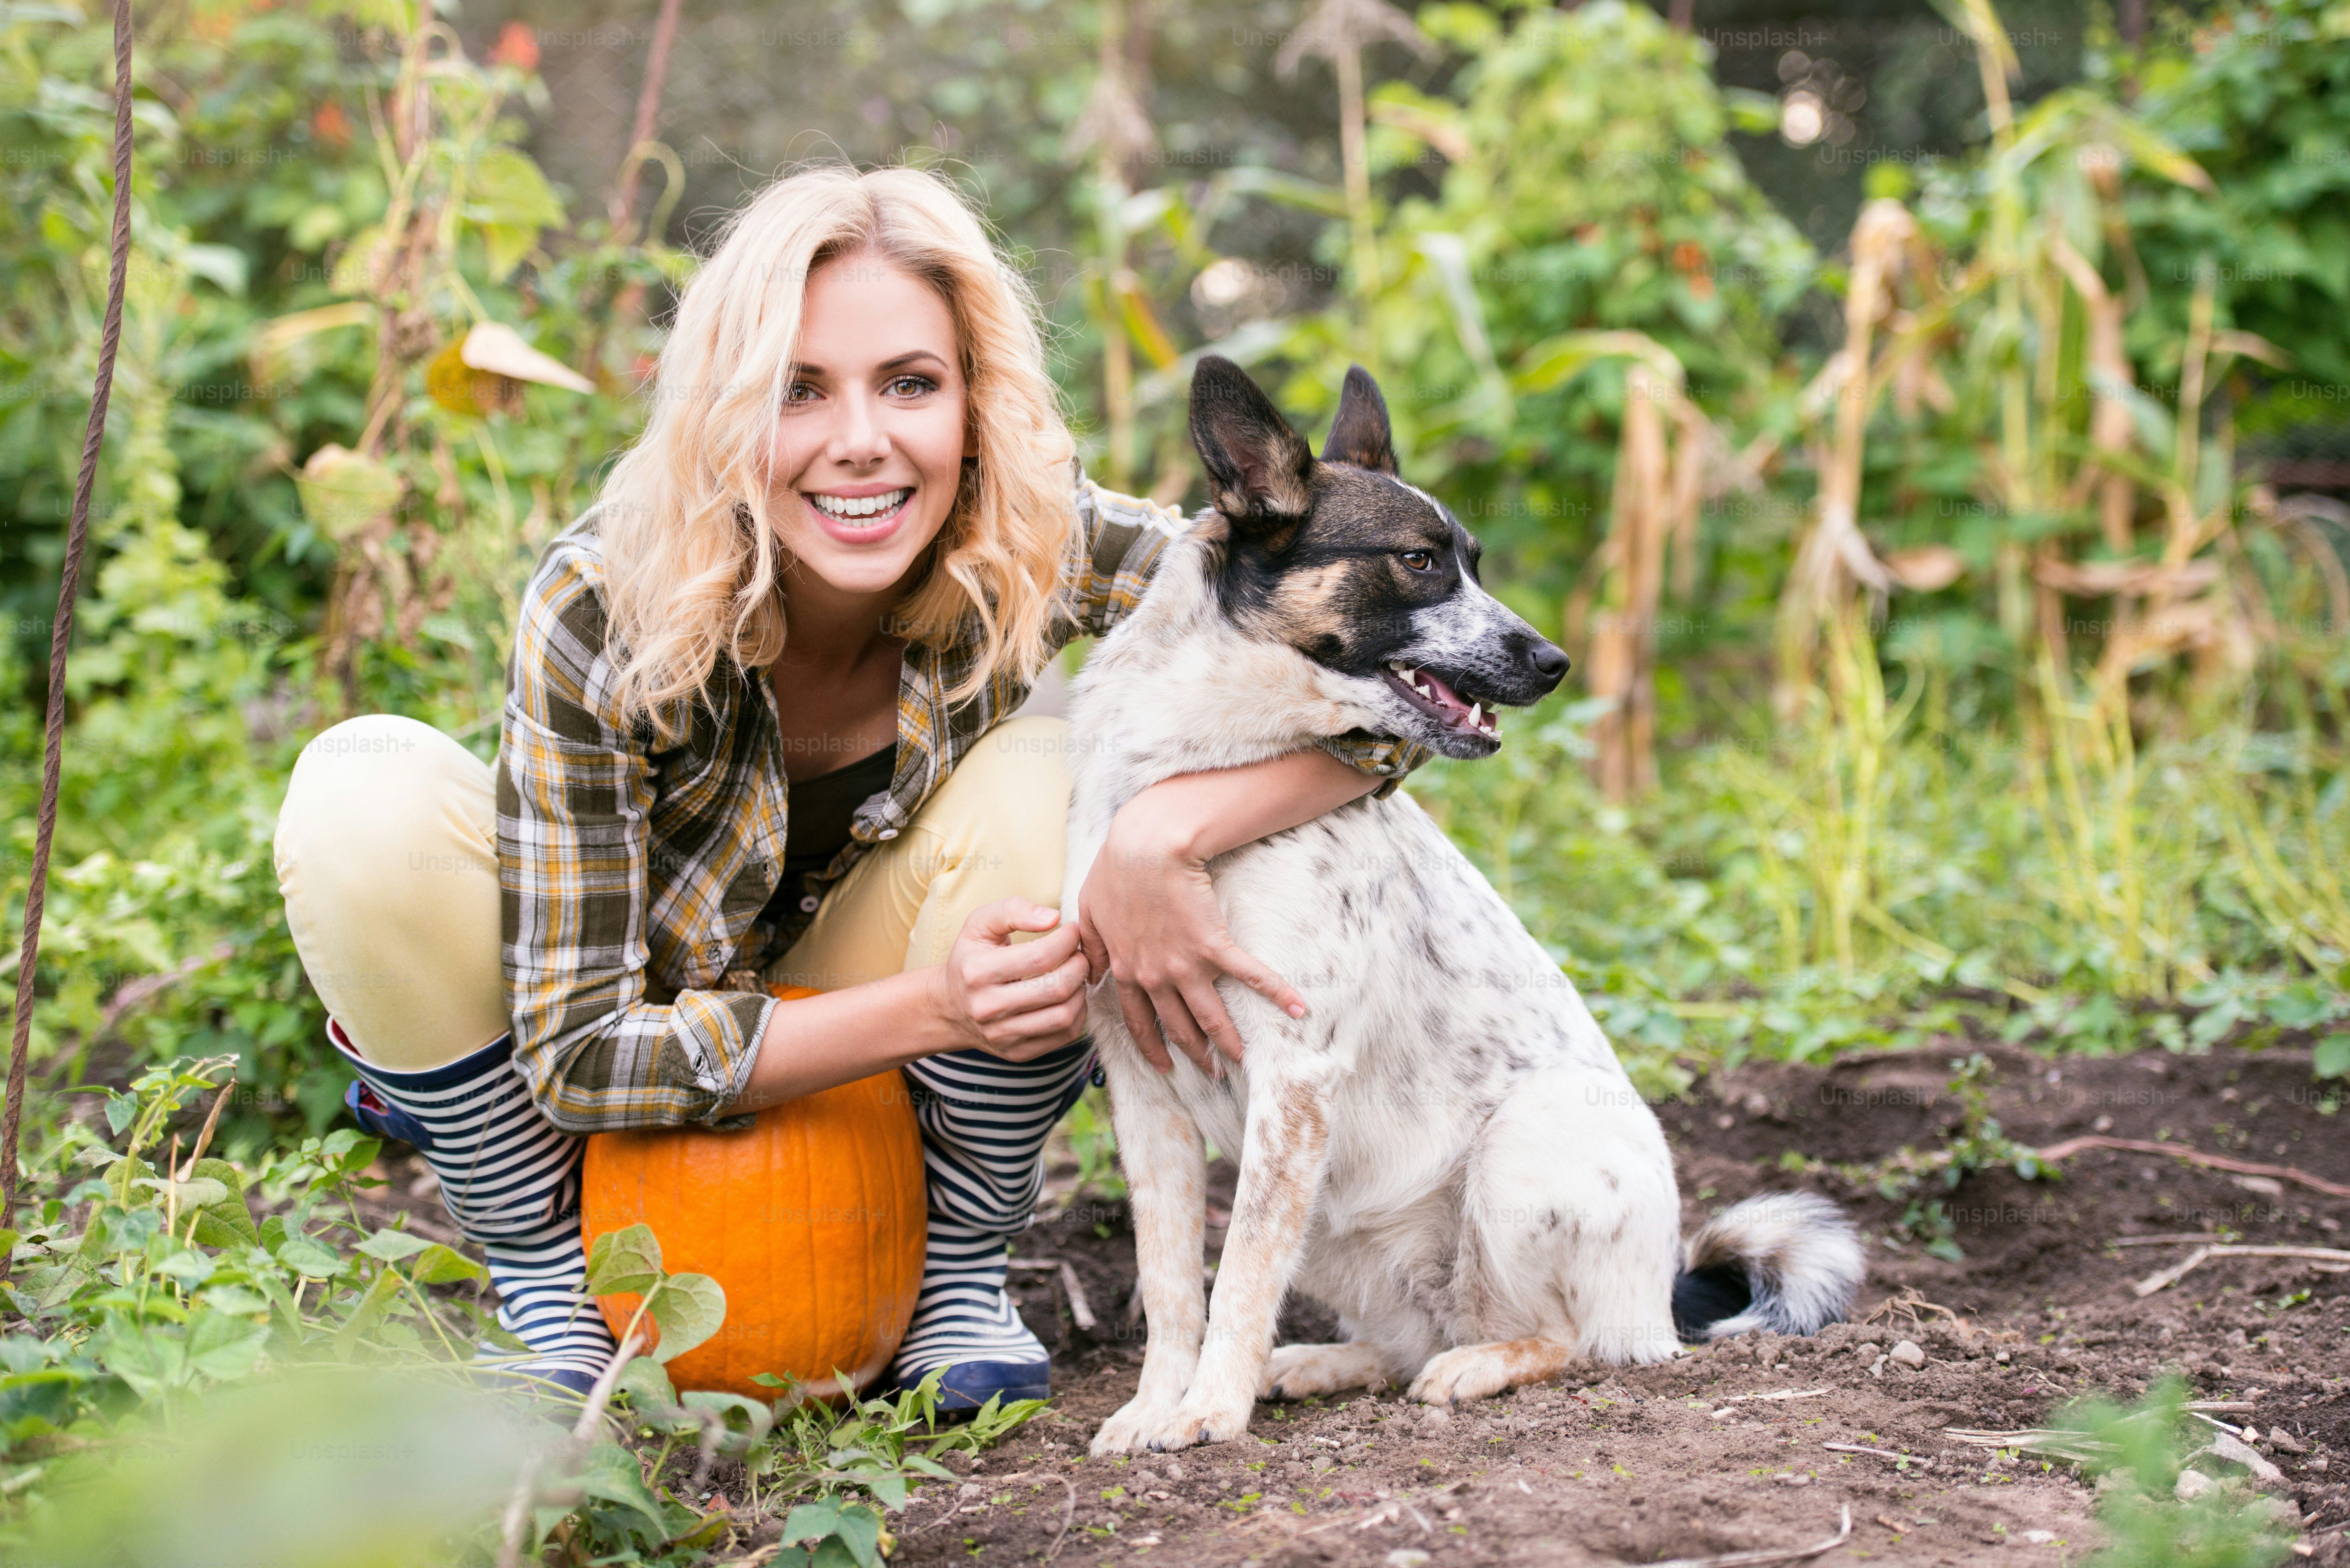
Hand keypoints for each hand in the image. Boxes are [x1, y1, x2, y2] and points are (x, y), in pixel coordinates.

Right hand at [928, 898, 1090, 1060]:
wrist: (949, 1007)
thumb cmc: (970, 958)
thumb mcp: (980, 924)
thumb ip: (1013, 910)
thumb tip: (1053, 917)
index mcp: (977, 972)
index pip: (1040, 957)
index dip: (1067, 940)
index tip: (1073, 930)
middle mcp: (987, 1008)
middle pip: (1056, 988)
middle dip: (1079, 965)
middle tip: (1079, 953)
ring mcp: (1003, 1035)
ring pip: (1063, 1016)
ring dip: (1080, 991)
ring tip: (1076, 974)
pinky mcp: (1018, 1053)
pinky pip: (1063, 1036)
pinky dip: (1077, 1014)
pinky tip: (1070, 997)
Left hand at [1076, 807, 1306, 1075]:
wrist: (1147, 847)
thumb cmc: (1114, 871)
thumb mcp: (1089, 912)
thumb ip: (1092, 949)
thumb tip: (1091, 974)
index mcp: (1125, 970)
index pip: (1139, 1023)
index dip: (1152, 1047)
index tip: (1165, 1067)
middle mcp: (1156, 977)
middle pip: (1179, 1027)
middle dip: (1195, 1054)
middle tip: (1211, 1071)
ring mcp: (1187, 965)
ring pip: (1210, 1016)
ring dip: (1227, 1042)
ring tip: (1242, 1059)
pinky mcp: (1214, 946)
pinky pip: (1250, 976)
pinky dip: (1276, 993)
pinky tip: (1297, 1009)